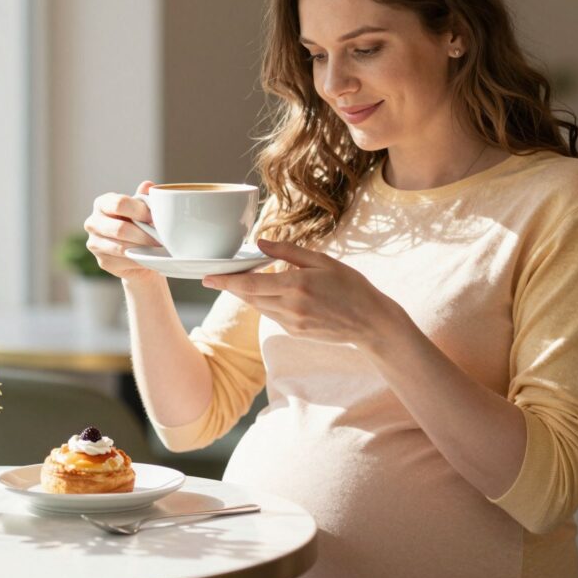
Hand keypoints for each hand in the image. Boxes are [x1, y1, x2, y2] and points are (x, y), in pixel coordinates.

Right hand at [83, 181, 160, 280]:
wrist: (138, 251)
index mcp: (103, 203)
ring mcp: (94, 243)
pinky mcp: (102, 261)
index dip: (140, 211)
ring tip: (158, 249)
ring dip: (143, 249)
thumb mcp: (143, 209)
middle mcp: (93, 222)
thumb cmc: (140, 224)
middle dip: (144, 235)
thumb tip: (148, 185)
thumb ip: (144, 197)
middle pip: (120, 229)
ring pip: (122, 247)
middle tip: (161, 239)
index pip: (119, 203)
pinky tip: (149, 258)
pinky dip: (139, 261)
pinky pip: (124, 262)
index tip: (155, 218)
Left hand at [202, 239, 404, 348]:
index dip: (225, 281)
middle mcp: (290, 307)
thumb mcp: (323, 261)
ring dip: (248, 294)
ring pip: (259, 307)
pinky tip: (273, 294)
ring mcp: (292, 324)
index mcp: (296, 285)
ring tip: (242, 280)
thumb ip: (288, 252)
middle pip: (249, 297)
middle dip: (231, 287)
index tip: (206, 277)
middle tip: (215, 277)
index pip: (249, 284)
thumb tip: (260, 244)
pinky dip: (266, 303)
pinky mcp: (295, 333)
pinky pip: (272, 316)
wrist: (371, 322)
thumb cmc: (351, 286)